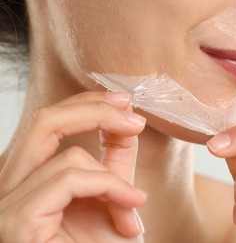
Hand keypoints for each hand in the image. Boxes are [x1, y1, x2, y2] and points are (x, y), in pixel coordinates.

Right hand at [0, 92, 146, 242]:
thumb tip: (125, 119)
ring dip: (113, 177)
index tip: (126, 102)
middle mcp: (11, 186)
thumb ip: (114, 159)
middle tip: (133, 117)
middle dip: (95, 110)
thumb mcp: (112, 195)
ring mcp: (8, 204)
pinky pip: (69, 179)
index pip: (49, 122)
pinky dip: (108, 187)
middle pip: (45, 120)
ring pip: (66, 154)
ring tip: (134, 204)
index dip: (88, 103)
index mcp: (31, 177)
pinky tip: (130, 208)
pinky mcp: (18, 221)